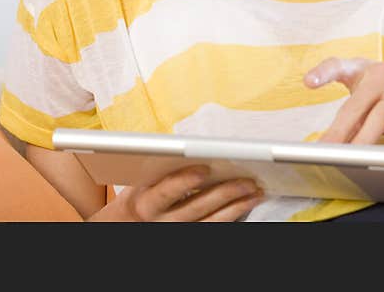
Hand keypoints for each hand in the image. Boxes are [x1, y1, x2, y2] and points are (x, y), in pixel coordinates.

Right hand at [88, 165, 263, 221]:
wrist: (128, 226)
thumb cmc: (139, 197)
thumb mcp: (141, 181)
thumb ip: (163, 168)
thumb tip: (194, 148)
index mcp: (145, 202)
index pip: (165, 192)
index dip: (184, 181)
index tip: (203, 168)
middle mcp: (162, 221)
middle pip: (197, 207)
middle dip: (224, 193)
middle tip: (247, 180)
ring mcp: (178, 231)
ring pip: (211, 222)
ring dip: (237, 206)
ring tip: (255, 192)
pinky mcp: (190, 236)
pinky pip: (214, 228)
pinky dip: (232, 216)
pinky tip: (245, 204)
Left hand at [304, 57, 383, 143]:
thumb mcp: (366, 101)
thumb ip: (350, 118)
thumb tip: (331, 145)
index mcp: (359, 69)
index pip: (337, 66)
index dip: (322, 73)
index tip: (308, 83)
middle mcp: (379, 73)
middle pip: (355, 104)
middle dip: (340, 130)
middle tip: (327, 148)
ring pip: (380, 113)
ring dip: (365, 136)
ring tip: (354, 154)